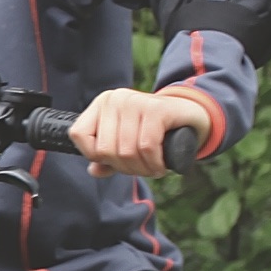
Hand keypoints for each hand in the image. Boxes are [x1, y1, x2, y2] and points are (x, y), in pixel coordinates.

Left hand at [67, 85, 216, 178]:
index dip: (94, 156)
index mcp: (102, 104)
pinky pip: (147, 146)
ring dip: (142, 169)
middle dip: (124, 168)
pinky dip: (154, 163)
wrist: (191, 117)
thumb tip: (94, 171)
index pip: (79, 135)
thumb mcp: (126, 142)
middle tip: (141, 168)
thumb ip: (106, 158)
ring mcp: (135, 101)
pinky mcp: (156, 108)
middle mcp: (116, 99)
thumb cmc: (155, 131)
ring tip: (152, 167)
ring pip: (126, 151)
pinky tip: (161, 165)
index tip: (114, 161)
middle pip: (104, 149)